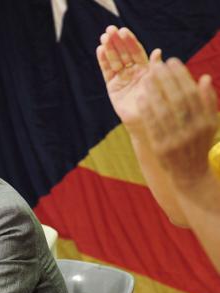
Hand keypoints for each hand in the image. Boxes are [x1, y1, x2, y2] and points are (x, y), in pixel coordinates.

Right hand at [96, 25, 160, 128]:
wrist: (145, 124)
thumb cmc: (156, 105)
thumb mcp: (158, 84)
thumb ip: (155, 68)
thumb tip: (158, 51)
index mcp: (146, 70)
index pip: (137, 52)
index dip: (130, 42)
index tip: (124, 31)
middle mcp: (133, 72)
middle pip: (124, 54)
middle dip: (117, 42)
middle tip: (110, 30)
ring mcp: (122, 79)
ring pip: (115, 61)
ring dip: (109, 49)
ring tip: (103, 38)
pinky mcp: (112, 87)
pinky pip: (107, 72)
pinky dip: (103, 61)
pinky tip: (100, 50)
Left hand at [138, 58, 218, 187]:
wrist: (190, 174)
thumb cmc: (198, 143)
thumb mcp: (209, 124)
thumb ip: (208, 102)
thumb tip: (204, 78)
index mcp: (206, 122)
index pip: (192, 93)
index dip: (181, 75)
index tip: (172, 61)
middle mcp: (193, 130)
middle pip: (178, 99)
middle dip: (167, 79)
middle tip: (157, 64)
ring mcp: (176, 140)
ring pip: (164, 111)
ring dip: (154, 91)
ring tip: (146, 76)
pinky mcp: (161, 148)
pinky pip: (152, 125)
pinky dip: (147, 110)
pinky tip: (141, 96)